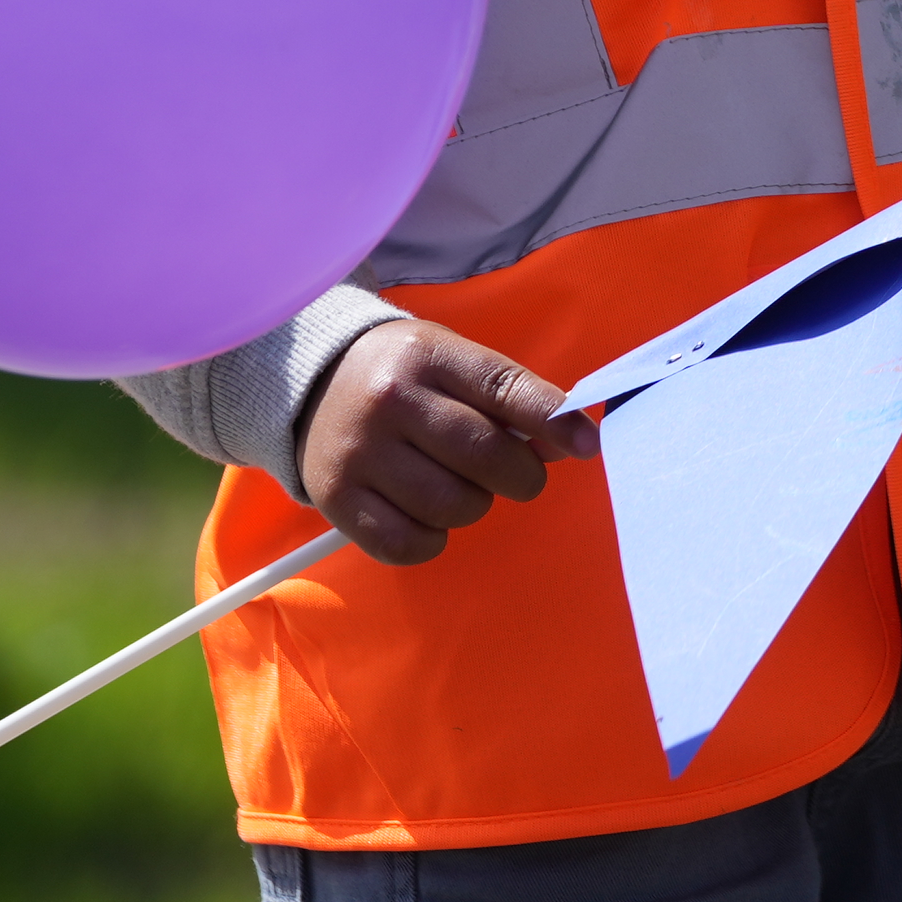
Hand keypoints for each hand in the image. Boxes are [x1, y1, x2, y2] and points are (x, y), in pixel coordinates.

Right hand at [297, 317, 594, 563]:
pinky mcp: (337, 499)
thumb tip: (569, 442)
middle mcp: (390, 400)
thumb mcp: (454, 363)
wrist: (314, 381)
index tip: (587, 445)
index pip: (504, 388)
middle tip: (520, 474)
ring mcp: (360, 452)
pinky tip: (427, 512)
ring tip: (460, 484)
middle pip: (485, 457)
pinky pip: (409, 544)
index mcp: (429, 356)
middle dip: (522, 475)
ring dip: (475, 505)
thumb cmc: (406, 375)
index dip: (553, 420)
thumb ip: (510, 398)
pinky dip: (432, 539)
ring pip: (454, 505)